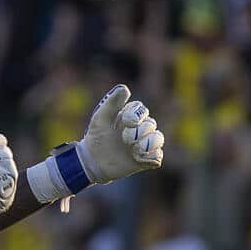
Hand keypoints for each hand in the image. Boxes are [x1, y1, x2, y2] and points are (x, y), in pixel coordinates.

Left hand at [26, 84, 163, 204]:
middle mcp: (140, 129)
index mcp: (130, 117)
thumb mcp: (100, 118)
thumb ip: (111, 103)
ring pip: (158, 138)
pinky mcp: (145, 160)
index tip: (125, 121)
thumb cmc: (96, 137)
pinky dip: (150, 157)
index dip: (136, 114)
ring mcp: (144, 145)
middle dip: (140, 131)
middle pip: (151, 123)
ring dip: (148, 143)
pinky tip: (137, 158)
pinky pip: (157, 157)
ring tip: (134, 149)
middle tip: (125, 139)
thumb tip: (125, 88)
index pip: (141, 109)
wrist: (92, 161)